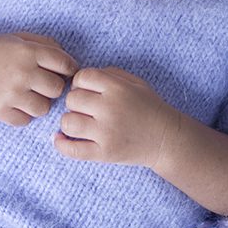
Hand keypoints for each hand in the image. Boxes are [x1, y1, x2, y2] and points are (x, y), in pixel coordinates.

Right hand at [0, 31, 77, 125]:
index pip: (66, 65)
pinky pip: (26, 120)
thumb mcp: (23, 38)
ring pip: (44, 108)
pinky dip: (23, 113)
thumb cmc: (0, 51)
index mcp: (29, 51)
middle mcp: (21, 72)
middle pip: (58, 89)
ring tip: (28, 94)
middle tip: (41, 83)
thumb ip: (49, 46)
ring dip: (39, 102)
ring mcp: (10, 93)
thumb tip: (72, 65)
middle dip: (53, 87)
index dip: (68, 70)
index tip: (62, 72)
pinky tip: (15, 102)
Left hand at [54, 66, 183, 167]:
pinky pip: (72, 149)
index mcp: (118, 88)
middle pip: (72, 99)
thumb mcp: (135, 83)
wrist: (167, 139)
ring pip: (68, 122)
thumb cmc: (149, 108)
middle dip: (75, 103)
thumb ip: (110, 74)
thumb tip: (80, 79)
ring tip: (79, 125)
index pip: (81, 77)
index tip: (87, 92)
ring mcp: (107, 132)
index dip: (79, 83)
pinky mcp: (105, 153)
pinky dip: (61, 145)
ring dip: (69, 122)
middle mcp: (110, 108)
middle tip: (86, 110)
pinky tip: (60, 140)